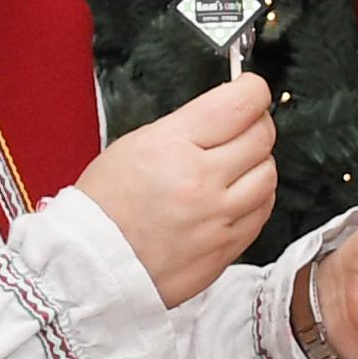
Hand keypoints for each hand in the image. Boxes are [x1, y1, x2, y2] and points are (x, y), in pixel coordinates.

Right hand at [73, 75, 273, 306]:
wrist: (89, 267)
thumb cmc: (103, 207)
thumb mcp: (135, 145)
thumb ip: (188, 128)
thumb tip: (227, 115)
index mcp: (173, 147)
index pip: (239, 105)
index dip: (252, 91)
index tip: (250, 91)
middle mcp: (201, 182)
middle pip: (262, 138)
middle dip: (256, 125)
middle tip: (243, 127)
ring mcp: (217, 219)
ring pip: (268, 176)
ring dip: (258, 164)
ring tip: (236, 167)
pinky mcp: (224, 249)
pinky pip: (261, 214)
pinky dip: (256, 199)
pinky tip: (236, 197)